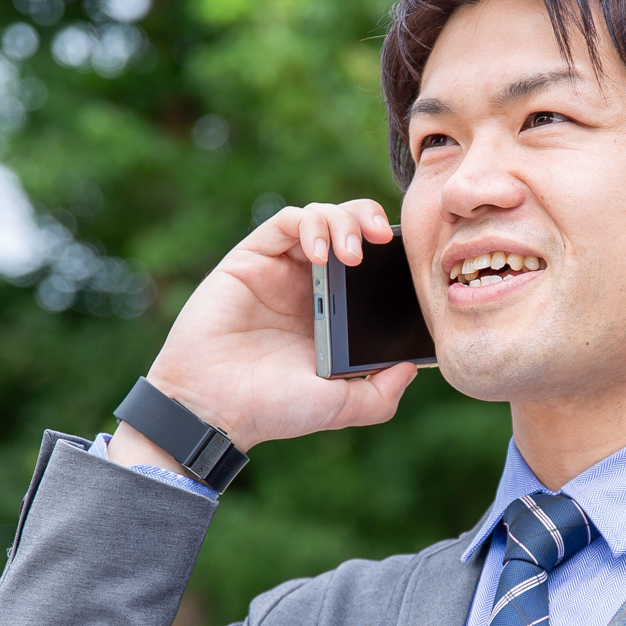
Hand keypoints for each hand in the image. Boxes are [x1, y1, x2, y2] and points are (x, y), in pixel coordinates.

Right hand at [114, 199, 417, 467]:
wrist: (214, 408)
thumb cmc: (272, 409)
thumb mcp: (339, 406)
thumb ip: (380, 395)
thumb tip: (411, 369)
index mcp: (334, 313)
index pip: (371, 264)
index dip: (392, 253)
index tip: (410, 260)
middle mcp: (309, 285)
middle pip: (349, 228)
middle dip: (371, 220)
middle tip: (384, 238)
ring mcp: (279, 269)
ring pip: (320, 217)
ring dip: (343, 222)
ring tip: (351, 253)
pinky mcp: (250, 259)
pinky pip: (285, 222)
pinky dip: (309, 225)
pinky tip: (320, 254)